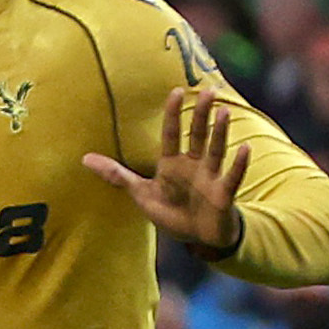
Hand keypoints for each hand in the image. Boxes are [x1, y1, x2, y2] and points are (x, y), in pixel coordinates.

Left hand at [82, 87, 247, 251]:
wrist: (196, 237)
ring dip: (220, 133)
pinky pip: (232, 177)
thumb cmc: (171, 212)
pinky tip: (245, 148)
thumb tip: (83, 159)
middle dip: (202, 114)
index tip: (176, 91)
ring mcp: (210, 178)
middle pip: (198, 135)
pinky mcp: (223, 195)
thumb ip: (115, 175)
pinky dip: (238, 164)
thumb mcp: (139, 193)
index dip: (174, 113)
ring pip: (216, 151)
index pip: (172, 133)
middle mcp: (193, 165)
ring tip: (224, 112)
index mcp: (172, 163)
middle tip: (209, 91)